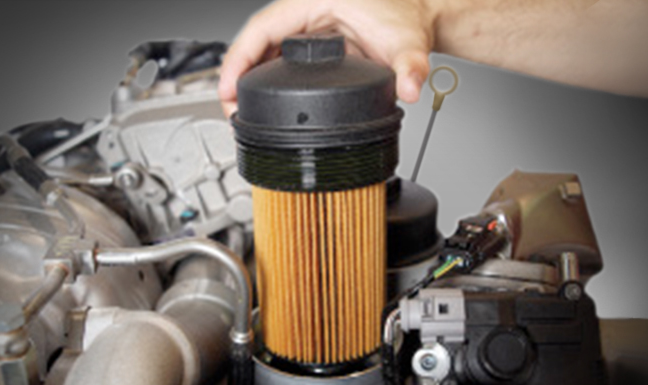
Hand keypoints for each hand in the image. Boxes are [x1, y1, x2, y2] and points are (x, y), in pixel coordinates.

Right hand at [218, 0, 439, 116]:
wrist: (418, 18)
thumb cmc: (407, 18)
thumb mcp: (408, 43)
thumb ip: (412, 67)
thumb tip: (410, 87)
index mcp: (315, 0)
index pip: (262, 27)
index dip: (239, 58)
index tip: (228, 87)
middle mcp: (305, 10)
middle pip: (256, 41)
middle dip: (236, 76)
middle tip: (230, 110)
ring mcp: (305, 25)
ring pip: (263, 49)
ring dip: (246, 78)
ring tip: (237, 109)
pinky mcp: (310, 41)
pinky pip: (277, 55)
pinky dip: (264, 77)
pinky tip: (258, 98)